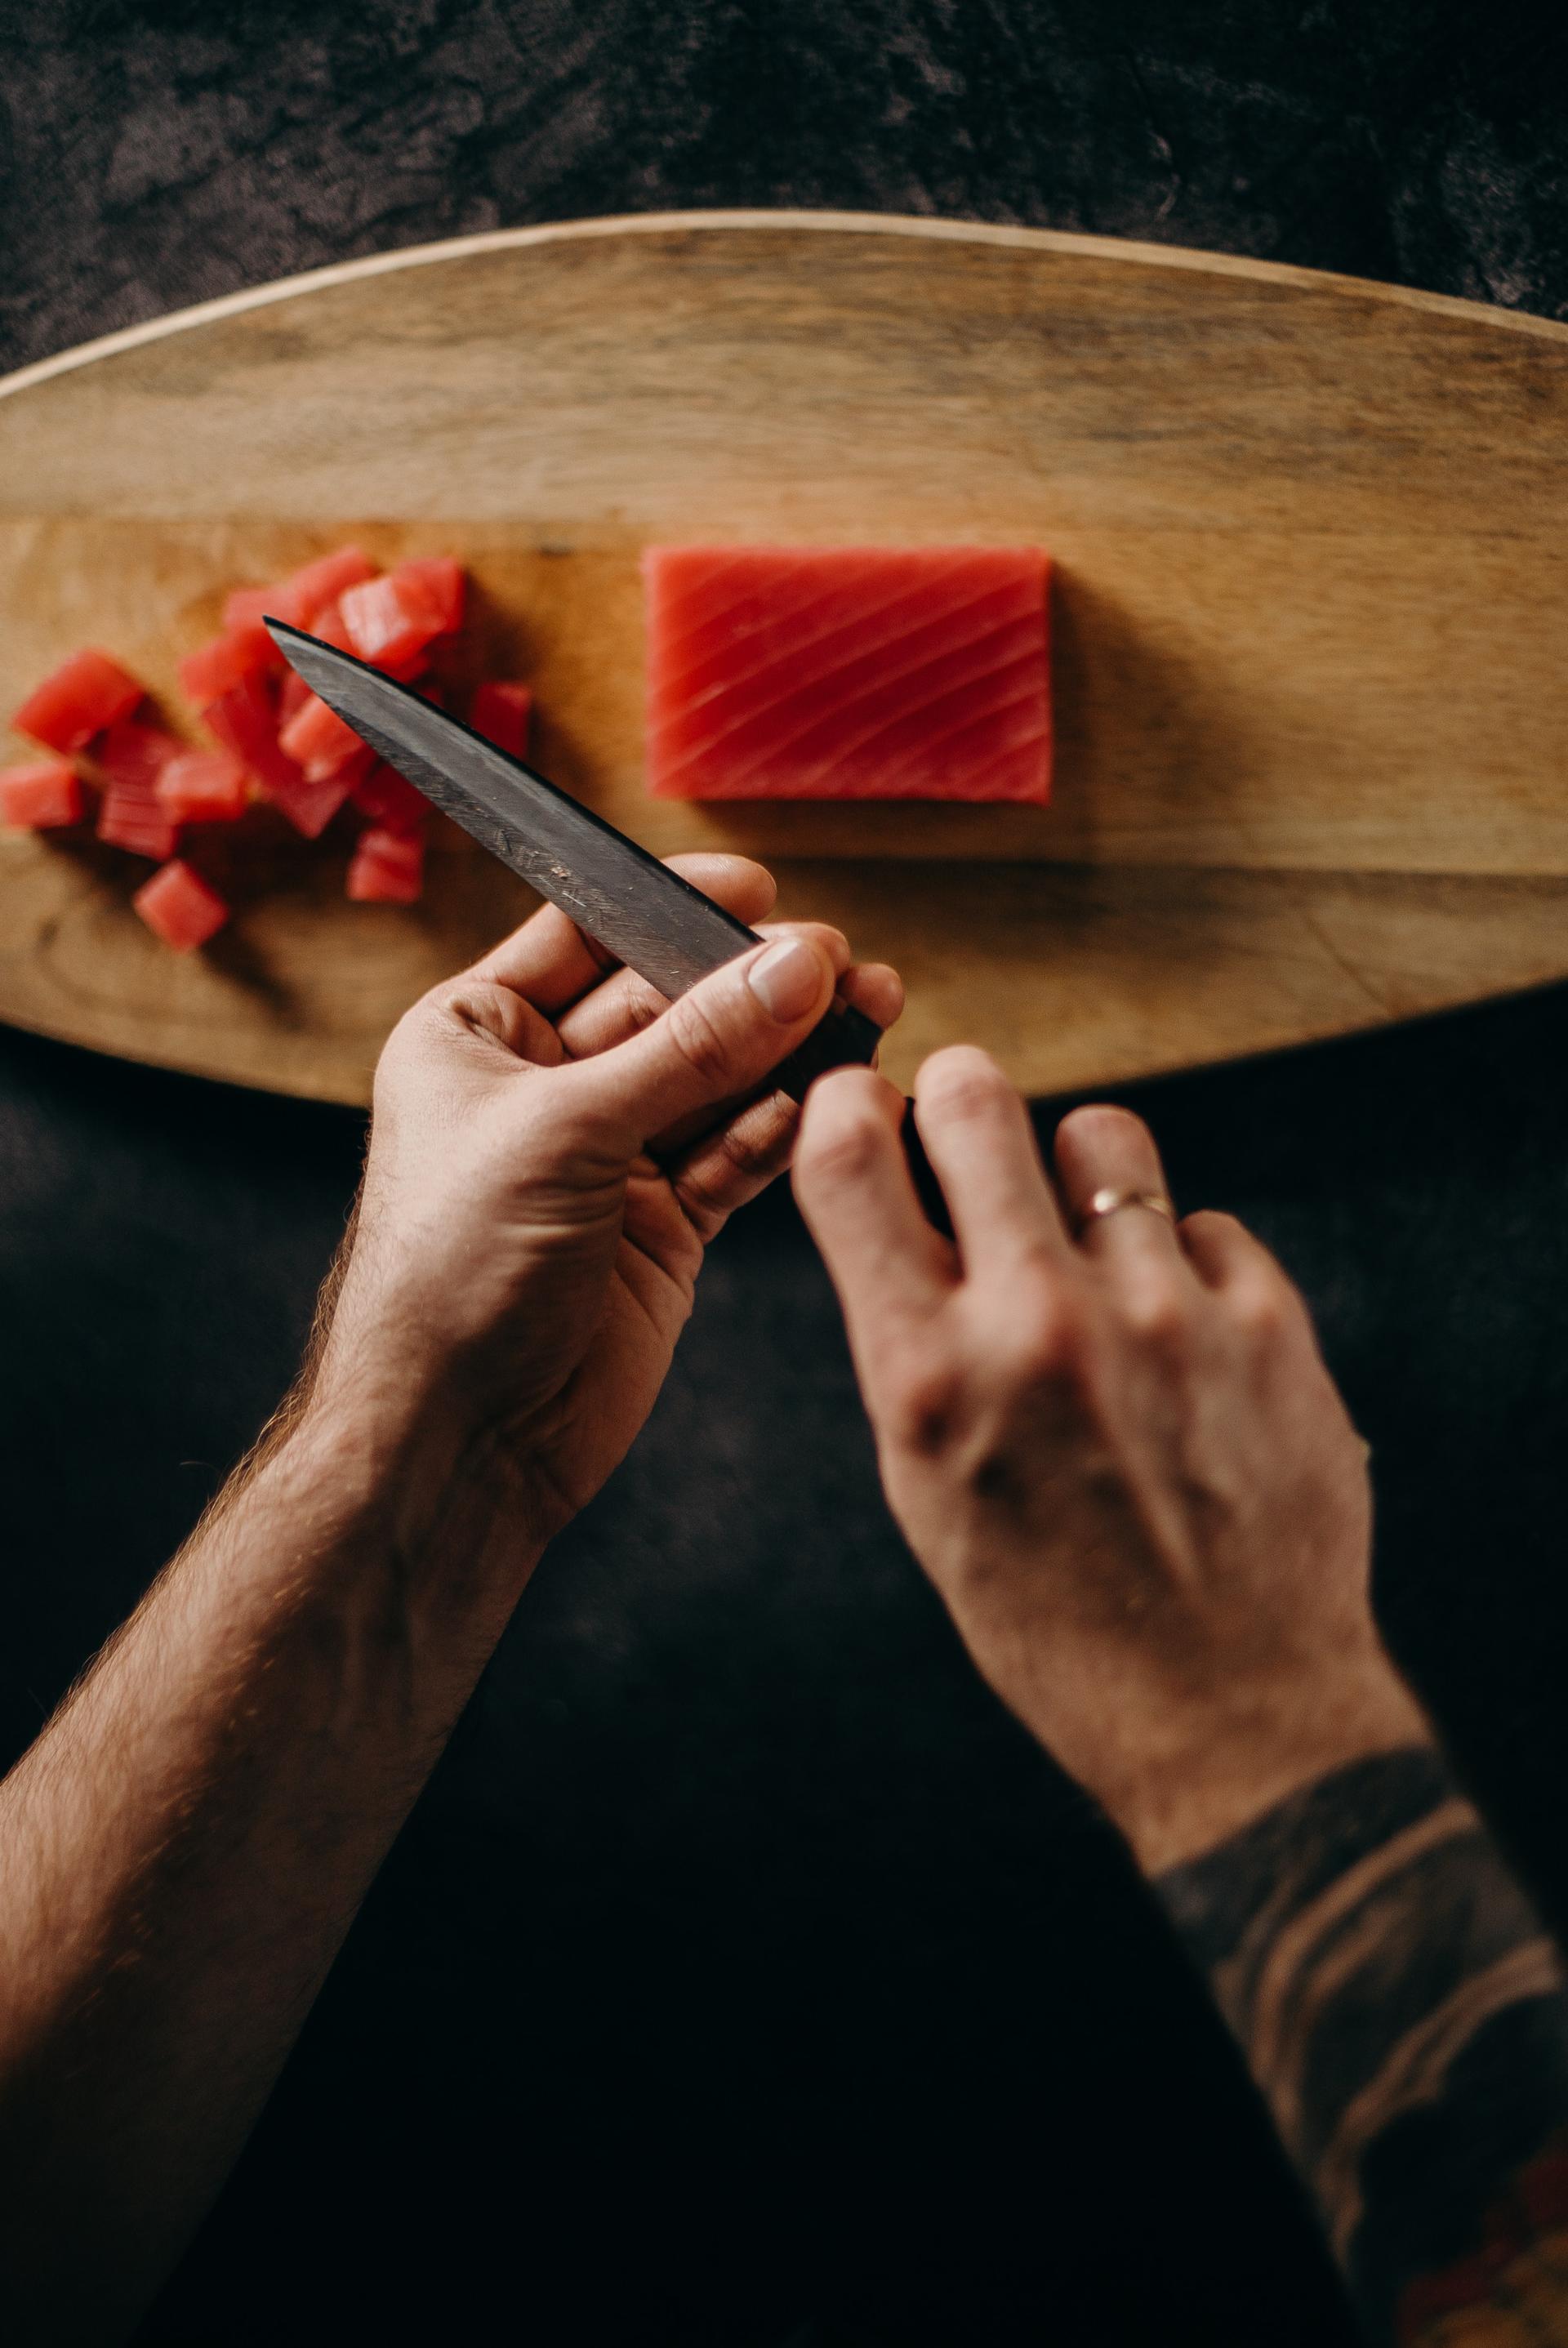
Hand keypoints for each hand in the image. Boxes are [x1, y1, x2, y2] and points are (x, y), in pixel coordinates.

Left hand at [306, 854, 901, 1572]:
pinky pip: (737, 1154)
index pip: (587, 933)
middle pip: (670, 1003)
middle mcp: (543, 1085)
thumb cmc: (454, 1270)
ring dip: (788, 1052)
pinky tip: (832, 1102)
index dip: (672, 906)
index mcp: (477, 1034)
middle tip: (840, 964)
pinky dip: (783, 1130)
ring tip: (868, 1015)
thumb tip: (795, 966)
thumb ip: (694, 1047)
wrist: (457, 1436)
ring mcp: (608, 1156)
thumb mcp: (569, 1130)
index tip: (759, 893)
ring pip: (717, 1079)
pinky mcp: (662, 1225)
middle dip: (753, 985)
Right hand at [793, 1049, 1427, 1868]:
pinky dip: (1183, 1265)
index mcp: (927, 1379)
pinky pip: (1204, 1223)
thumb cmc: (1055, 1619)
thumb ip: (910, 1343)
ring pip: (1104, 1137)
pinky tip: (1180, 1343)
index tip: (864, 1101)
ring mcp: (1162, 1316)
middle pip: (976, 1099)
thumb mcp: (929, 1491)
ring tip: (1093, 1249)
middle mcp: (1039, 1328)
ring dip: (1084, 1177)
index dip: (848, 1106)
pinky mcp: (1266, 1324)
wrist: (1227, 1709)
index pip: (849, 1159)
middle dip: (962, 1097)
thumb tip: (901, 1207)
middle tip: (970, 1123)